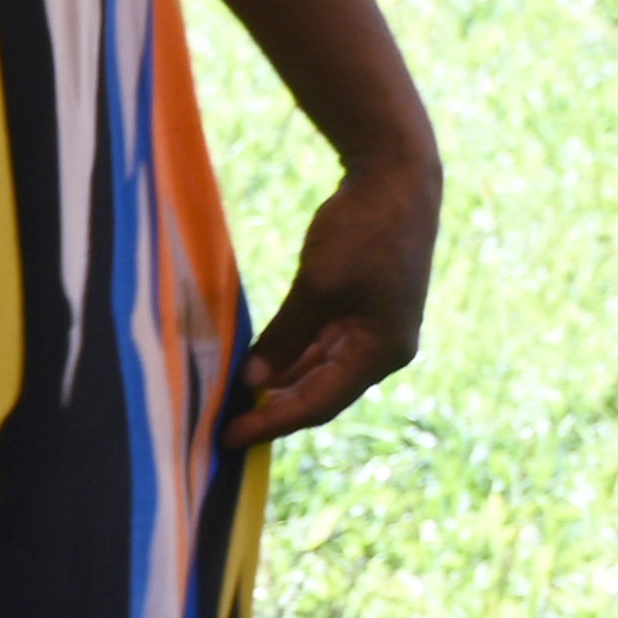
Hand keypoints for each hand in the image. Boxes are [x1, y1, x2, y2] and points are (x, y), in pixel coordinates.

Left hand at [220, 142, 439, 445]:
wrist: (396, 179)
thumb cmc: (363, 232)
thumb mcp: (318, 286)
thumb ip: (287, 336)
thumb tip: (252, 381)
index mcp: (383, 351)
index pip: (319, 403)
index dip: (272, 421)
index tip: (229, 437)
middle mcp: (383, 348)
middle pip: (320, 393)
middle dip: (273, 408)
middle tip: (221, 424)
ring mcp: (374, 329)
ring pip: (318, 370)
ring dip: (279, 384)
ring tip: (232, 400)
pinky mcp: (361, 309)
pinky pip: (319, 345)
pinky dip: (288, 356)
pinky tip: (255, 366)